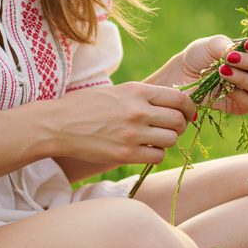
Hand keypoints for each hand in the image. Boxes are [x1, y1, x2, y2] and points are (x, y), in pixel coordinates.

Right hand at [44, 82, 196, 165]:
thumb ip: (143, 96)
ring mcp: (133, 134)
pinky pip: (157, 156)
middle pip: (179, 120)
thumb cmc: (85, 106)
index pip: (179, 98)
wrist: (58, 124)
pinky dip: (155, 155)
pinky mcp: (126, 154)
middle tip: (170, 129)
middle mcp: (138, 111)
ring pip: (171, 140)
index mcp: (137, 91)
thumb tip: (171, 104)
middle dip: (179, 125)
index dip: (189, 107)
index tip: (188, 113)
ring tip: (153, 140)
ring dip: (167, 141)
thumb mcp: (117, 91)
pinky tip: (144, 150)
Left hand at [171, 35, 247, 114]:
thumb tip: (237, 52)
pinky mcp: (241, 106)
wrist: (181, 74)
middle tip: (230, 58)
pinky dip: (237, 93)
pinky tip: (223, 85)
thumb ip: (227, 45)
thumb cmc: (199, 56)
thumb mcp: (212, 44)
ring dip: (244, 77)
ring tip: (222, 71)